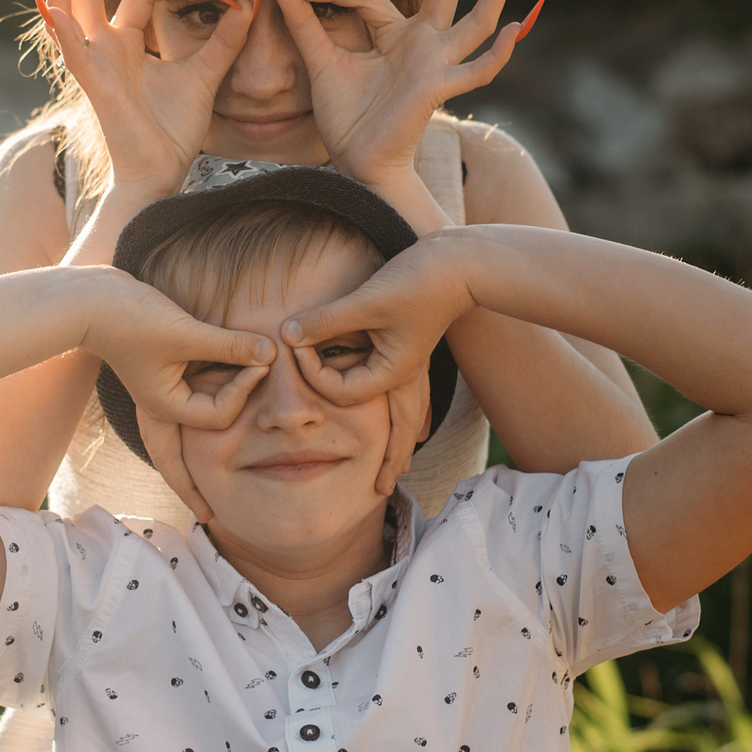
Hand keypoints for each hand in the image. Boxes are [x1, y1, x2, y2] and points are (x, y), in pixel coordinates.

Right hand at [38, 0, 253, 198]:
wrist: (158, 177)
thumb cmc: (172, 132)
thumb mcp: (207, 74)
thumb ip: (227, 36)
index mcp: (123, 41)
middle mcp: (102, 46)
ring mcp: (93, 63)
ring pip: (70, 5)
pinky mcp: (97, 86)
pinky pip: (75, 52)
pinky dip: (63, 29)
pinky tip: (51, 4)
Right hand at [80, 272, 272, 522]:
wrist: (90, 299)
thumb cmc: (132, 318)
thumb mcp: (185, 332)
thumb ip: (229, 345)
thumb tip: (270, 353)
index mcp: (163, 407)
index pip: (218, 415)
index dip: (245, 388)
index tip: (264, 359)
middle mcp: (158, 408)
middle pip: (173, 463)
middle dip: (190, 489)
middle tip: (209, 516)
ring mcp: (155, 395)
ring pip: (172, 441)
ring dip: (188, 461)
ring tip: (200, 487)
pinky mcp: (157, 376)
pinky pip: (178, 410)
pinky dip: (191, 417)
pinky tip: (202, 419)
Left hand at [269, 0, 540, 194]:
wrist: (358, 165)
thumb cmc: (347, 120)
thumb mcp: (322, 64)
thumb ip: (304, 25)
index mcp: (397, 34)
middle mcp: (425, 42)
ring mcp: (437, 63)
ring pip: (476, 17)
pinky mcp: (438, 88)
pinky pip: (475, 71)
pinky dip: (496, 54)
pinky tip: (514, 30)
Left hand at [280, 236, 477, 492]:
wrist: (463, 262)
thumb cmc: (418, 280)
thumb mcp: (367, 301)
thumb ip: (326, 320)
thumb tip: (287, 334)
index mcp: (394, 371)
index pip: (344, 390)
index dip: (313, 371)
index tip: (295, 344)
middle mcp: (407, 373)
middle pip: (397, 428)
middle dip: (390, 458)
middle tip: (383, 490)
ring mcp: (416, 362)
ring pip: (410, 412)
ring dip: (404, 439)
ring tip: (404, 464)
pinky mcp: (419, 345)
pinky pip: (416, 392)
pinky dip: (417, 413)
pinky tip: (422, 425)